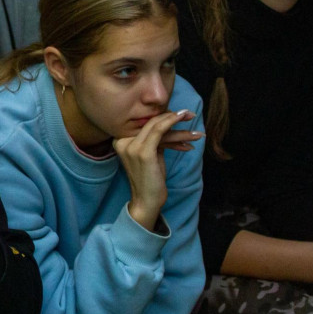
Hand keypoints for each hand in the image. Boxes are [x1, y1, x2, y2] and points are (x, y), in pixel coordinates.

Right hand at [114, 110, 199, 230]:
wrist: (146, 200)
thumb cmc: (150, 179)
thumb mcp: (150, 155)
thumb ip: (153, 140)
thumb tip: (168, 123)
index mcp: (120, 141)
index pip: (143, 124)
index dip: (162, 117)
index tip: (179, 114)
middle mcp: (122, 141)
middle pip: (150, 123)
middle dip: (171, 116)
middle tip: (189, 113)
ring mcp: (131, 146)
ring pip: (157, 126)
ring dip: (177, 120)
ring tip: (192, 117)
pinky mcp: (142, 151)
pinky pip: (159, 130)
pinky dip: (172, 122)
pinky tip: (183, 118)